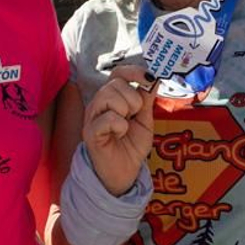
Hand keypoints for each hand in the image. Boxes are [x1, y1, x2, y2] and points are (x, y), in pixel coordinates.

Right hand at [82, 63, 154, 194]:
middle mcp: (99, 104)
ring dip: (125, 112)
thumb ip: (146, 99)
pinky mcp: (90, 132)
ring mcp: (92, 117)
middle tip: (133, 116)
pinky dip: (119, 126)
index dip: (133, 72)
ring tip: (125, 126)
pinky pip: (107, 118)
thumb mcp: (145, 120)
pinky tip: (118, 135)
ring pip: (109, 96)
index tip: (148, 79)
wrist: (124, 172)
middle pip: (115, 84)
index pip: (118, 73)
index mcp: (112, 98)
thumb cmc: (131, 145)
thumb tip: (154, 78)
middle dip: (133, 99)